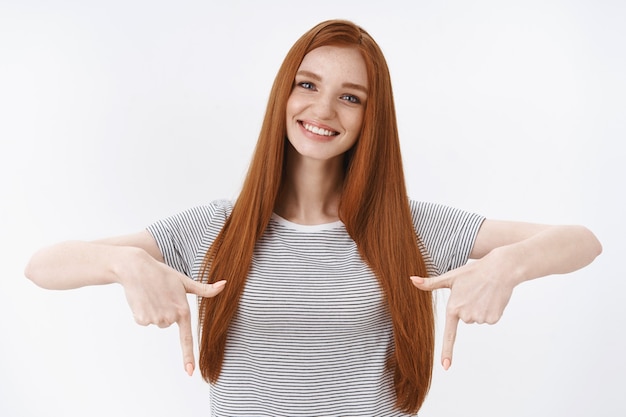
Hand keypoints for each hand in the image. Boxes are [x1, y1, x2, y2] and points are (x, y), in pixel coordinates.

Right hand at [119, 249, 225, 375]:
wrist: (136, 268)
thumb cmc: (162, 274)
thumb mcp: (185, 282)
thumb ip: (205, 289)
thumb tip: (225, 284)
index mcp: (183, 310)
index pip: (186, 338)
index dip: (189, 356)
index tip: (190, 373)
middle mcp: (170, 317)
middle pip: (168, 324)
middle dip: (165, 311)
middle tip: (161, 295)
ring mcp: (155, 319)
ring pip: (157, 322)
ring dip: (154, 311)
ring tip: (152, 295)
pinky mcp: (141, 319)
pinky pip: (145, 321)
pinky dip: (143, 312)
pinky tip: (143, 299)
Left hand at [410, 252, 515, 369]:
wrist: (500, 269)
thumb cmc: (473, 272)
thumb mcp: (450, 277)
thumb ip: (430, 283)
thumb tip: (411, 279)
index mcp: (454, 308)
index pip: (449, 334)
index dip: (447, 351)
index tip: (445, 366)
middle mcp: (466, 316)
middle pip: (465, 319)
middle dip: (469, 307)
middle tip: (474, 292)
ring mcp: (480, 318)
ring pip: (477, 319)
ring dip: (480, 308)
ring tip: (483, 293)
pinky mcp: (493, 319)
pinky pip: (488, 319)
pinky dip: (490, 310)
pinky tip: (491, 298)